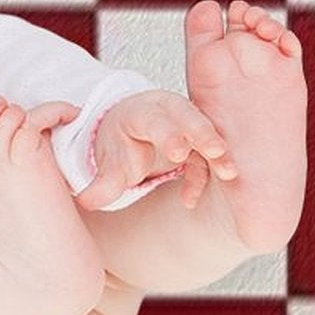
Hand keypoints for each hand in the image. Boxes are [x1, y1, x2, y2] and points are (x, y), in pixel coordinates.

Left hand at [75, 89, 236, 212]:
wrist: (128, 131)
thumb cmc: (120, 144)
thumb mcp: (109, 161)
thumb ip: (102, 183)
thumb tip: (86, 202)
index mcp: (141, 112)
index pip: (155, 119)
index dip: (168, 133)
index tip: (178, 152)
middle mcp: (167, 112)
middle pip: (188, 117)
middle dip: (203, 134)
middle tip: (216, 152)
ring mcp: (186, 123)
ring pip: (206, 133)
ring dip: (218, 152)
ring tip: (229, 173)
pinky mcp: (199, 139)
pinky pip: (206, 155)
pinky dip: (204, 175)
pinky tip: (188, 200)